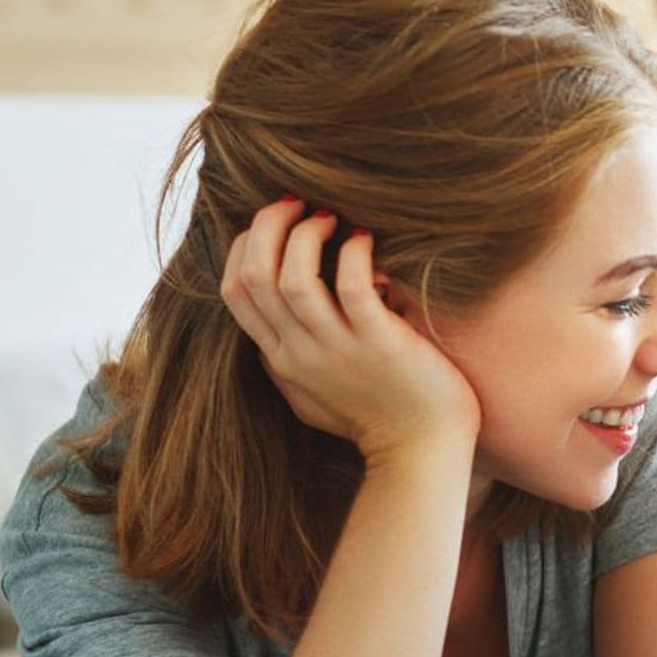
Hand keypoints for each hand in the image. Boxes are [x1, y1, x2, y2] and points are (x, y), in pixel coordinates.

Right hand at [219, 197, 481, 461]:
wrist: (422, 454)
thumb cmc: (377, 421)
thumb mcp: (313, 395)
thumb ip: (288, 365)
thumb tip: (275, 334)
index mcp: (282, 358)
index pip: (234, 291)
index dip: (245, 246)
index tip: (273, 224)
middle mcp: (301, 352)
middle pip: (253, 276)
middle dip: (267, 226)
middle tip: (295, 202)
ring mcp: (338, 348)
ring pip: (292, 277)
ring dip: (304, 235)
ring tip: (330, 216)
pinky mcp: (380, 343)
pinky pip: (350, 285)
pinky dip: (352, 253)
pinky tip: (366, 240)